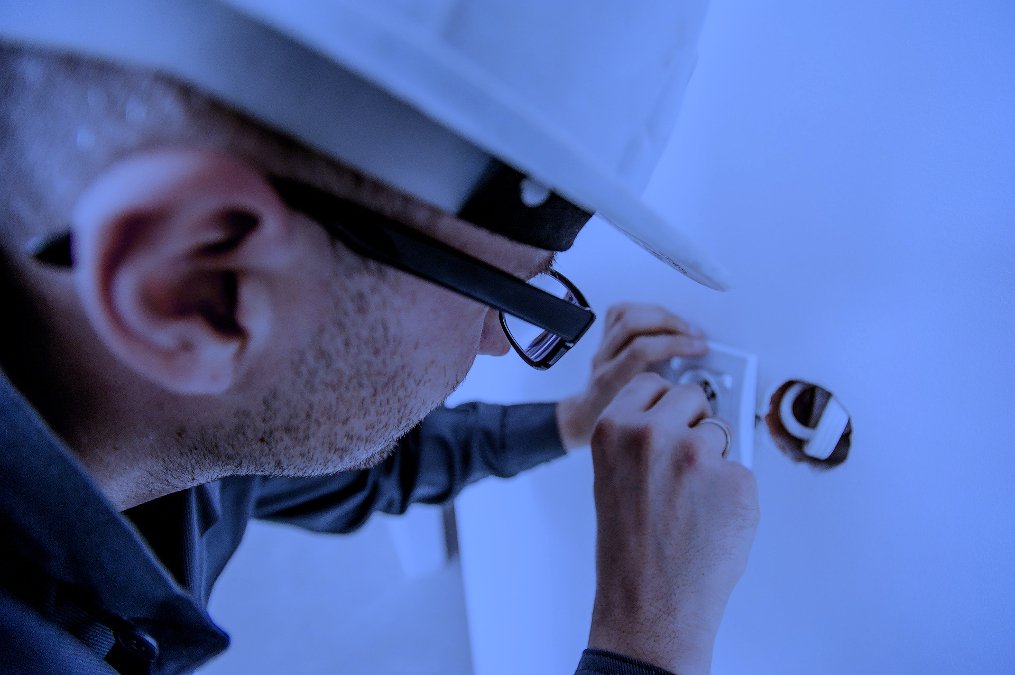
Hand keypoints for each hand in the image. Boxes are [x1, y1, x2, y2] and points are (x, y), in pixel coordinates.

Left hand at [557, 303, 707, 449]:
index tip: (698, 348)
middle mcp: (603, 359)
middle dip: (670, 323)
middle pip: (632, 324)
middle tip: (694, 335)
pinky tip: (661, 318)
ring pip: (626, 313)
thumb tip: (701, 388)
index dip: (674, 343)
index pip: (641, 349)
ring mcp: (602, 347)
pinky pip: (620, 311)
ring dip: (660, 314)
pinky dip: (645, 309)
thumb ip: (666, 402)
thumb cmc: (613, 421)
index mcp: (611, 381)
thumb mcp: (643, 419)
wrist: (587, 417)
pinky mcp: (604, 337)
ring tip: (682, 325)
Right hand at [586, 374, 759, 674]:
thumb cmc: (629, 548)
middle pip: (692, 396)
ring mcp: (698, 455)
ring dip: (715, 458)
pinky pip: (743, 470)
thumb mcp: (612, 475)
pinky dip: (733, 493)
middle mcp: (654, 433)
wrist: (650, 605)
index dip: (664, 404)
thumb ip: (638, 438)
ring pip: (722, 432)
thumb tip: (681, 418)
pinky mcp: (737, 480)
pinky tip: (711, 520)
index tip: (668, 418)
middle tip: (682, 466)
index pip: (652, 382)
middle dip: (693, 423)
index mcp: (615, 428)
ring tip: (693, 501)